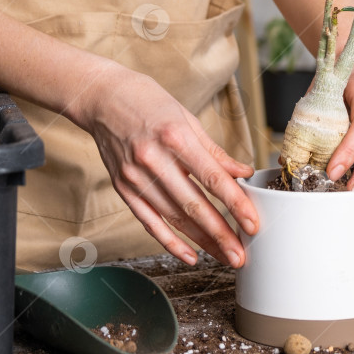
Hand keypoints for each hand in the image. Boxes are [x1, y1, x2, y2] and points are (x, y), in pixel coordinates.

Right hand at [76, 67, 257, 267]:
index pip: (213, 179)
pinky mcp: (122, 188)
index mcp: (176, 137)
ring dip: (201, 242)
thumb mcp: (188, 119)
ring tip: (224, 256)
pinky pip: (149, 221)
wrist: (101, 96)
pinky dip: (170, 242)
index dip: (236, 205)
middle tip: (241, 256)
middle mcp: (154, 159)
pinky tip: (189, 255)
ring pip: (174, 218)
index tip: (252, 224)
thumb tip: (243, 173)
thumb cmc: (148, 102)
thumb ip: (215, 152)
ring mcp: (135, 176)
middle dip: (221, 235)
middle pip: (194, 205)